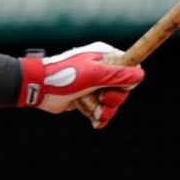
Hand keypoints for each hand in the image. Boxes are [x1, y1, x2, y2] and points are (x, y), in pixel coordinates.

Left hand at [19, 42, 143, 127]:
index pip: (130, 66)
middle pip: (123, 90)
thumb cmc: (64, 76)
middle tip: (102, 98)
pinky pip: (101, 112)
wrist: (38, 88)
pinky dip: (98, 118)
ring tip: (93, 111)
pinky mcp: (86, 99)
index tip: (124, 86)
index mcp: (104, 57)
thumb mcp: (94, 74)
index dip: (130, 79)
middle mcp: (101, 71)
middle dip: (114, 99)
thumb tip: (140, 75)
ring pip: (112, 103)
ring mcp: (94, 86)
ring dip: (104, 110)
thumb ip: (118, 75)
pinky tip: (94, 121)